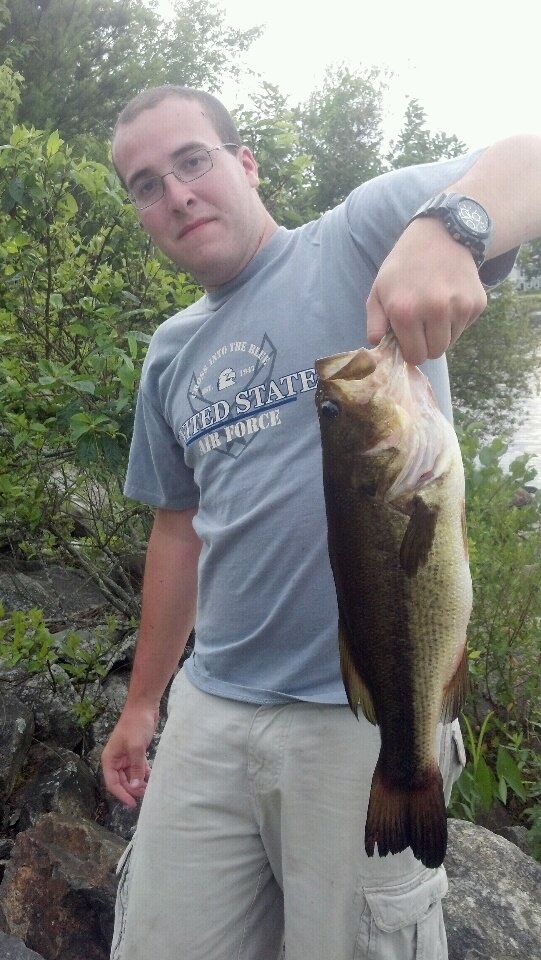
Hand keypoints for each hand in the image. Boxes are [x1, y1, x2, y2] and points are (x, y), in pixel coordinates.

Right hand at [101, 703, 157, 807]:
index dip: (122, 795)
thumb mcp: (136, 748)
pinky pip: (138, 768)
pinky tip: (152, 778)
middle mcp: (116, 759)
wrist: (144, 706)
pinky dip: (144, 773)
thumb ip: (135, 768)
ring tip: (150, 788)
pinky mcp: (136, 752)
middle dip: (132, 789)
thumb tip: (135, 787)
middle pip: (122, 781)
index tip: (133, 804)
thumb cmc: (136, 724)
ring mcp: (126, 756)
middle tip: (146, 795)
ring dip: (139, 783)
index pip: (112, 783)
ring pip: (131, 776)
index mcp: (110, 759)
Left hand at [366, 218, 487, 364]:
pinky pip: (465, 326)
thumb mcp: (379, 290)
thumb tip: (377, 344)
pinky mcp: (477, 302)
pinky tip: (449, 299)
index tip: (409, 339)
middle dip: (427, 344)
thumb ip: (375, 322)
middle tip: (421, 326)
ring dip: (442, 332)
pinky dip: (457, 319)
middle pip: (436, 352)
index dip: (411, 350)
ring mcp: (459, 306)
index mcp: (407, 312)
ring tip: (434, 308)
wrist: (440, 236)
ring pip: (452, 341)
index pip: (415, 355)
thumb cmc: (403, 267)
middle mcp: (435, 310)